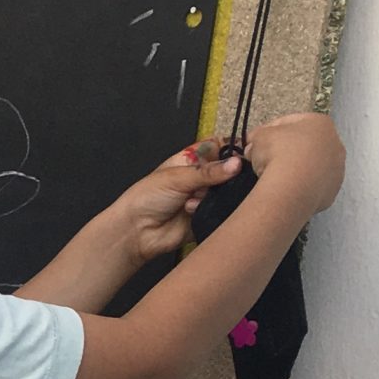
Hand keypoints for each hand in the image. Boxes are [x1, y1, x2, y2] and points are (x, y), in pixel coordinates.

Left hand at [111, 143, 240, 265]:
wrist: (137, 231)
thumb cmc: (148, 197)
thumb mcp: (177, 177)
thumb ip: (208, 171)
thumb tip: (236, 164)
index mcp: (193, 159)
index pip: (222, 147)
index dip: (233, 149)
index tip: (242, 155)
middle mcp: (203, 177)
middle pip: (231, 171)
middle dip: (226, 177)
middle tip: (209, 184)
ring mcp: (208, 197)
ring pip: (230, 192)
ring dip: (215, 196)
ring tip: (191, 201)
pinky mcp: (210, 216)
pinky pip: (225, 211)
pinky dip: (215, 211)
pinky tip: (194, 212)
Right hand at [243, 111, 344, 213]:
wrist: (291, 188)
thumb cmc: (278, 153)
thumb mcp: (259, 137)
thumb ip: (258, 136)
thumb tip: (253, 145)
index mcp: (321, 123)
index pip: (291, 122)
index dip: (269, 131)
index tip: (256, 142)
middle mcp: (335, 143)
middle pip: (305, 144)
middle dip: (286, 150)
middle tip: (265, 159)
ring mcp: (337, 168)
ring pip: (312, 165)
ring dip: (295, 168)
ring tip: (275, 177)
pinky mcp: (332, 190)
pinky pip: (313, 184)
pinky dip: (301, 185)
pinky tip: (287, 189)